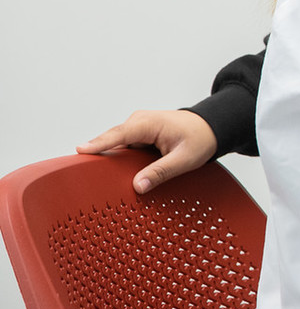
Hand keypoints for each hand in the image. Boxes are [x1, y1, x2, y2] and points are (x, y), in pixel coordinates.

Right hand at [77, 109, 217, 193]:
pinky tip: (108, 173)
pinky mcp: (138, 137)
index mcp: (148, 123)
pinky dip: (116, 159)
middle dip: (96, 153)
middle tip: (78, 172)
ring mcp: (137, 129)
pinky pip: (122, 149)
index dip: (98, 144)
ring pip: (115, 146)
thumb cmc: (201, 138)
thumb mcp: (184, 158)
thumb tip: (139, 186)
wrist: (212, 127)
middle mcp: (139, 122)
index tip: (80, 151)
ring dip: (106, 158)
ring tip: (88, 176)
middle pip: (111, 140)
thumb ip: (161, 172)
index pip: (118, 134)